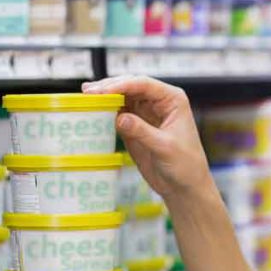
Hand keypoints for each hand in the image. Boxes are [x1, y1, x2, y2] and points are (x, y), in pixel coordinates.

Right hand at [83, 75, 213, 197]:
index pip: (144, 84)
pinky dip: (105, 112)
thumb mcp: (165, 147)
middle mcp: (159, 102)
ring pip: (122, 98)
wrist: (184, 185)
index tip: (102, 91)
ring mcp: (145, 113)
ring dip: (104, 97)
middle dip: (109, 88)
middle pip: (130, 86)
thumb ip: (142, 131)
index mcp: (172, 99)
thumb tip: (119, 118)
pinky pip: (117, 113)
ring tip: (85, 98)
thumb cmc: (185, 164)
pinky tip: (92, 112)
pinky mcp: (135, 126)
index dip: (122, 85)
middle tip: (88, 93)